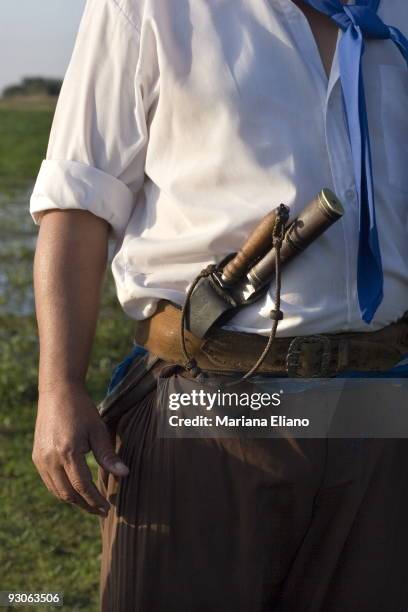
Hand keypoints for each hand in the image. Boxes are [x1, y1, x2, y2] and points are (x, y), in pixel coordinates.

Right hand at [32, 382, 128, 516]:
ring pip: (57, 490)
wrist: (58, 392)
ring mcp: (40, 459)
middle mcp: (50, 459)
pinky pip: (49, 482)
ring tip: (90, 503)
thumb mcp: (98, 430)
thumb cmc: (82, 409)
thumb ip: (108, 455)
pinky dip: (62, 490)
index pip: (82, 486)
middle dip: (85, 505)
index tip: (107, 507)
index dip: (95, 500)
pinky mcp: (36, 457)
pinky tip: (75, 489)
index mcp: (67, 453)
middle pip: (68, 494)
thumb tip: (125, 475)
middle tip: (101, 510)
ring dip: (73, 500)